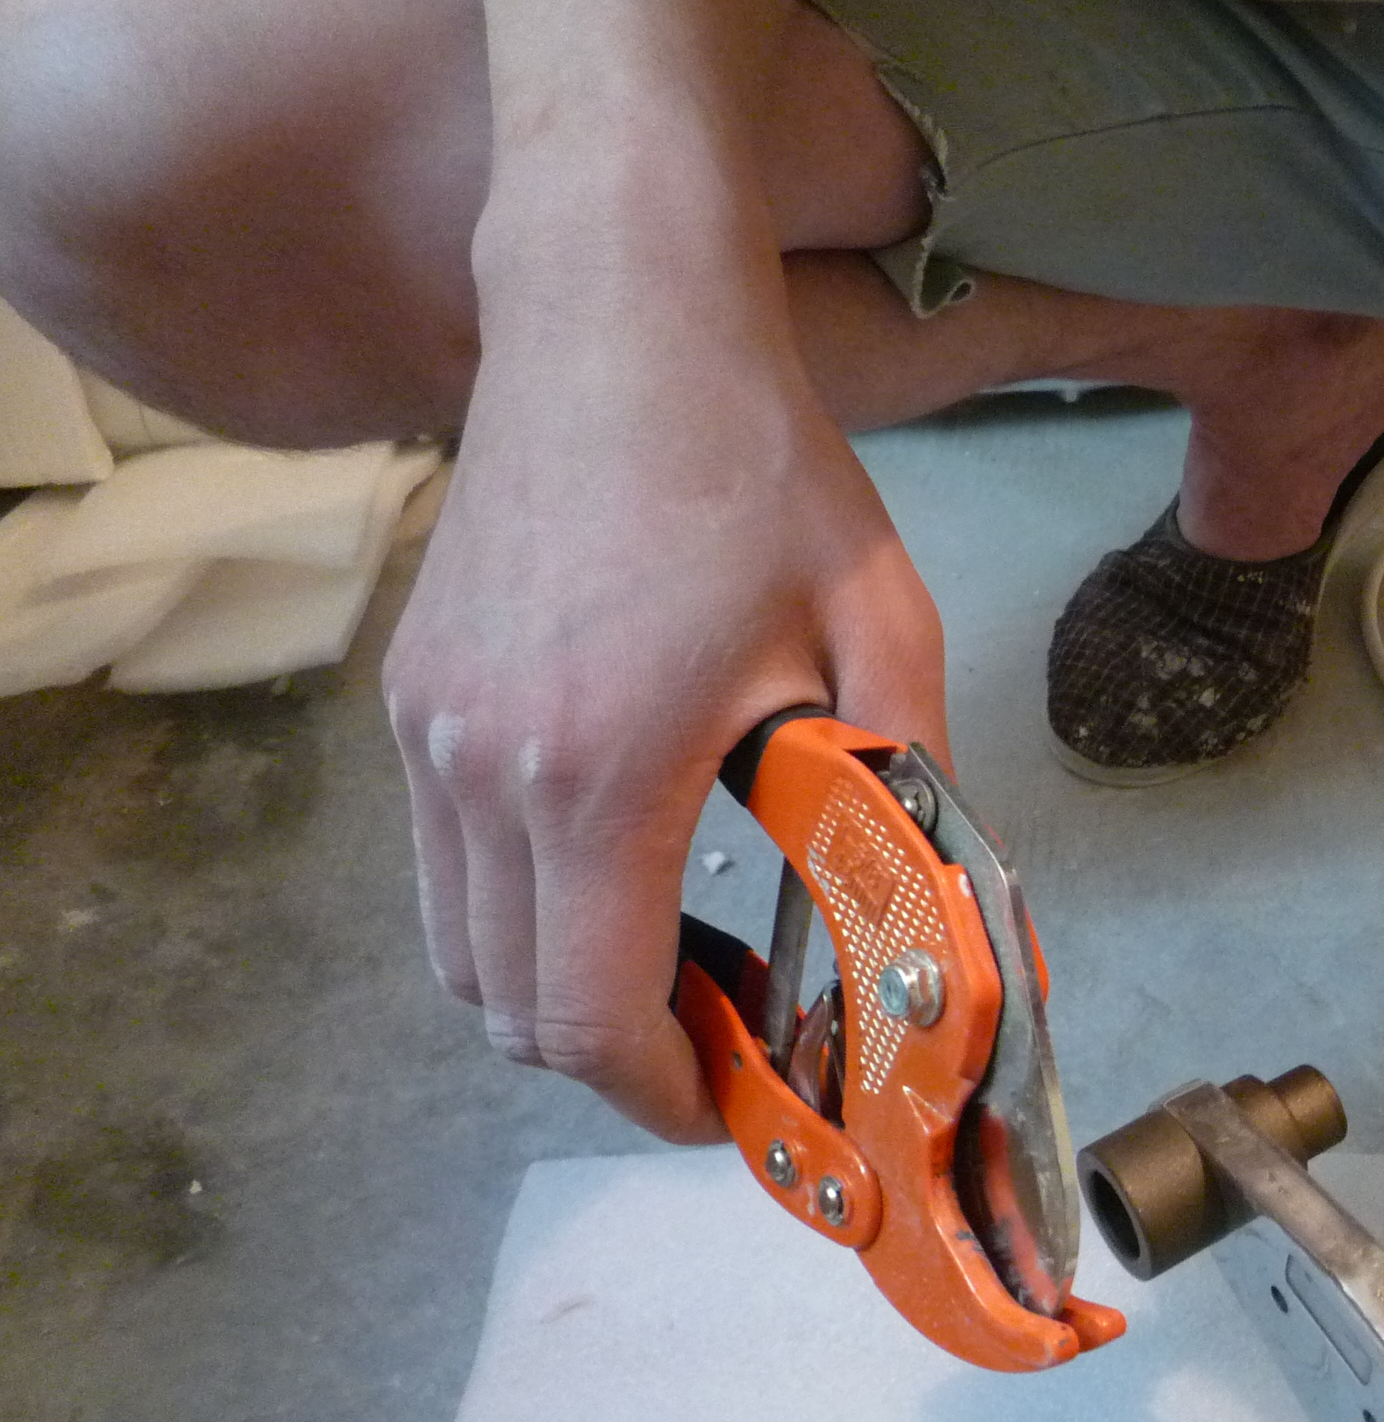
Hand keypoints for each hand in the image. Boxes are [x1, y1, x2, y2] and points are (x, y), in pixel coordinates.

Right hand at [384, 262, 944, 1139]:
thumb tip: (933, 916)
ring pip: (459, 948)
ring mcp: (426, 734)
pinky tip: (620, 861)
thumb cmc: (757, 468)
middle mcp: (481, 771)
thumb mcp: (880, 627)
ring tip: (677, 957)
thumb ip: (908, 788)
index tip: (732, 1102)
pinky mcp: (411, 695)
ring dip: (557, 990)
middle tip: (725, 1038)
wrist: (616, 319)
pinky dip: (518, 910)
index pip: (588, 1019)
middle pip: (507, 1010)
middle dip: (615, 1057)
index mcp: (601, 775)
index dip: (664, 1096)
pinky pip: (444, 865)